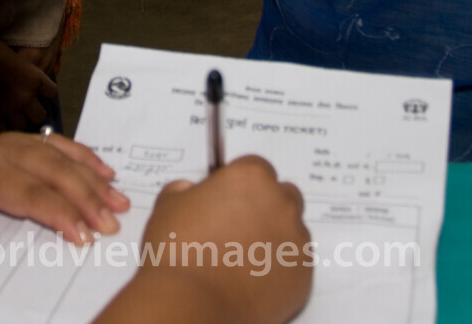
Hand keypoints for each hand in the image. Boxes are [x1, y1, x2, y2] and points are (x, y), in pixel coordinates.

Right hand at [0, 22, 58, 131]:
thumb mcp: (18, 59)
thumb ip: (28, 76)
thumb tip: (32, 88)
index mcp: (33, 79)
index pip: (52, 93)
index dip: (47, 94)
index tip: (42, 94)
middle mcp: (23, 96)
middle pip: (39, 116)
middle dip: (35, 113)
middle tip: (28, 110)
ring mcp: (6, 109)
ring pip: (20, 126)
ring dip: (17, 121)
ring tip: (11, 116)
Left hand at [0, 131, 128, 260]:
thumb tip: (40, 255)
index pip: (29, 193)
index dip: (60, 214)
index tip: (85, 237)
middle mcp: (1, 150)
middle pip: (53, 171)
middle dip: (86, 198)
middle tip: (111, 224)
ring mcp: (16, 141)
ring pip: (63, 156)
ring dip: (94, 180)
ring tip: (119, 204)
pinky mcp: (27, 142)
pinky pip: (63, 146)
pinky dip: (88, 159)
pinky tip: (107, 174)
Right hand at [96, 156, 311, 323]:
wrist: (191, 303)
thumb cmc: (178, 253)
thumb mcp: (168, 206)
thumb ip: (184, 189)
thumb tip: (190, 190)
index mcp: (251, 178)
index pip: (258, 168)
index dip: (242, 184)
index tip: (230, 199)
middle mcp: (280, 203)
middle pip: (283, 196)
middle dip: (266, 207)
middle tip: (238, 228)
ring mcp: (296, 239)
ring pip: (291, 231)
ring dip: (274, 238)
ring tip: (242, 259)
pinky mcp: (303, 274)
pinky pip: (295, 264)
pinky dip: (279, 269)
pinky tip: (252, 279)